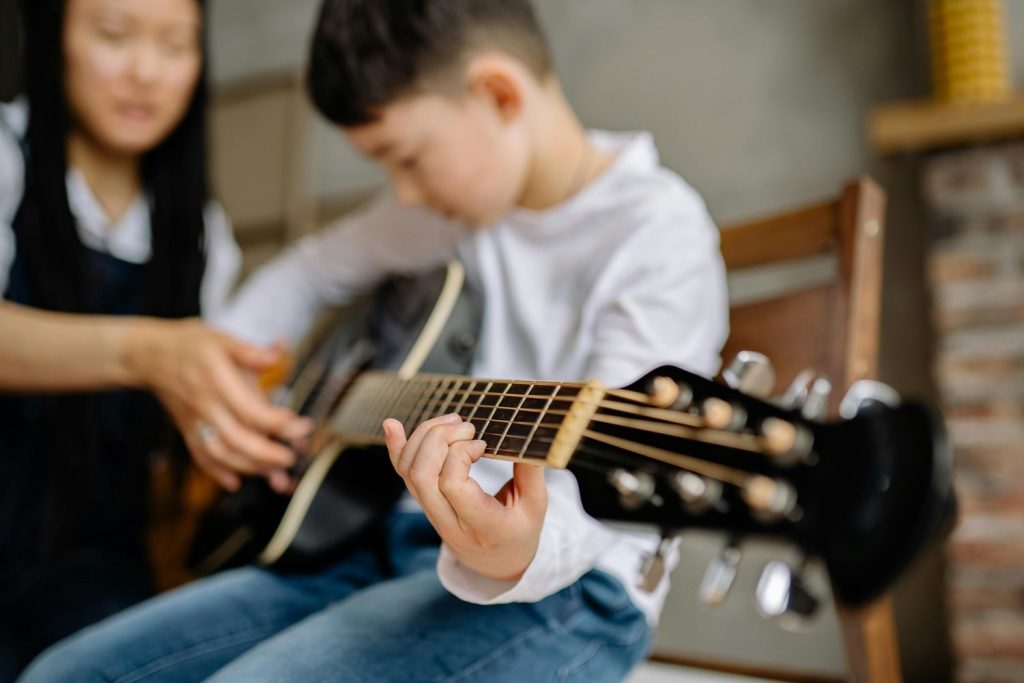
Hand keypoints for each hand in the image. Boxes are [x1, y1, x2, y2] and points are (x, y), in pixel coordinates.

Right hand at [127, 318, 311, 491]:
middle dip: (267, 454)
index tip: (300, 426)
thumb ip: (251, 352)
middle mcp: (206, 405)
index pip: (250, 410)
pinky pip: (200, 456)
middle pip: (237, 439)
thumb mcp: (222, 338)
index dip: (277, 422)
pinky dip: (217, 472)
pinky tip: (235, 482)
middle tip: (292, 457)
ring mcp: (195, 421)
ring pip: (220, 453)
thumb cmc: (190, 344)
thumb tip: (277, 355)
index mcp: (217, 381)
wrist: (148, 355)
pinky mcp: (187, 429)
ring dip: (248, 467)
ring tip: (275, 473)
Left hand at [382, 414, 546, 581]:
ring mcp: (432, 513)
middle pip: (423, 475)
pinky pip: (403, 474)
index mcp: (482, 526)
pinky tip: (392, 425)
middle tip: (466, 426)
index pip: (452, 485)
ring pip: (409, 472)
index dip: (460, 454)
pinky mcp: (424, 503)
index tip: (482, 444)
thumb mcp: (536, 506)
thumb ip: (531, 471)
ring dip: (424, 437)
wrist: (496, 563)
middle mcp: (450, 523)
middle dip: (439, 438)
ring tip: (452, 421)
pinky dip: (396, 447)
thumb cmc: (519, 530)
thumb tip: (530, 435)